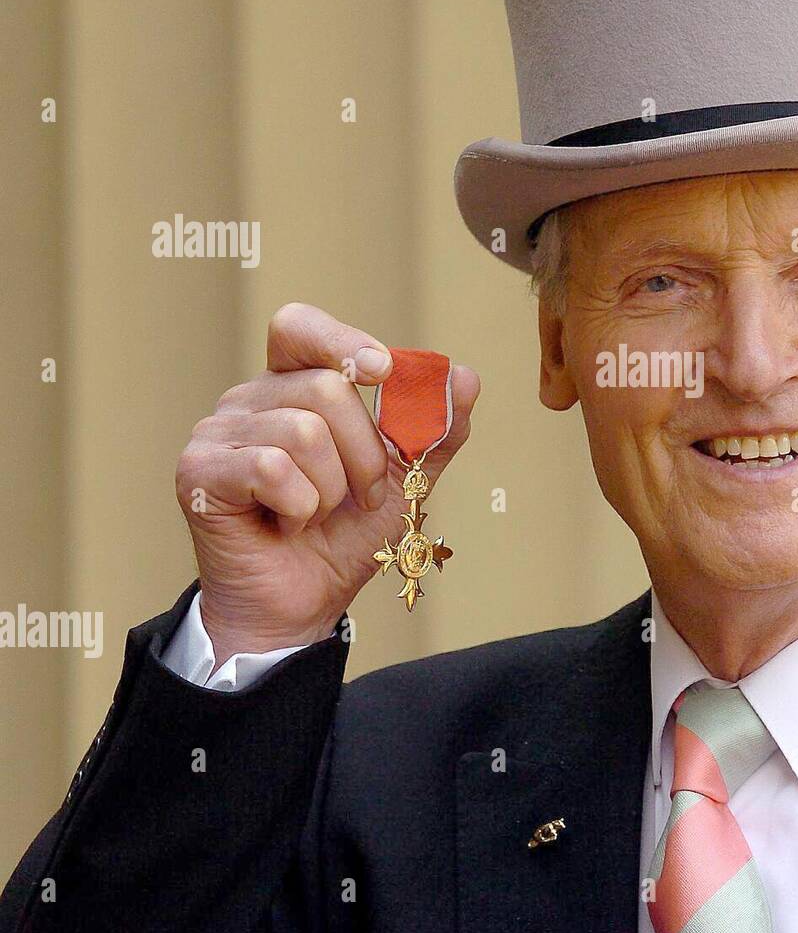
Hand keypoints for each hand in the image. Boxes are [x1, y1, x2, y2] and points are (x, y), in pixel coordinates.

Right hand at [175, 302, 479, 664]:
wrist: (305, 605)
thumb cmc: (346, 535)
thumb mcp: (407, 477)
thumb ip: (436, 428)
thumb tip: (464, 376)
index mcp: (291, 386)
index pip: (299, 327)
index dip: (341, 340)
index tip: (383, 370)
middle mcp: (249, 399)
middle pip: (327, 389)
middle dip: (365, 455)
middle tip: (359, 497)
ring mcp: (217, 432)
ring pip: (304, 432)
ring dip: (333, 489)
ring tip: (317, 514)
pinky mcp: (198, 472)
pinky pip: (273, 469)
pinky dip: (300, 507)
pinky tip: (286, 525)